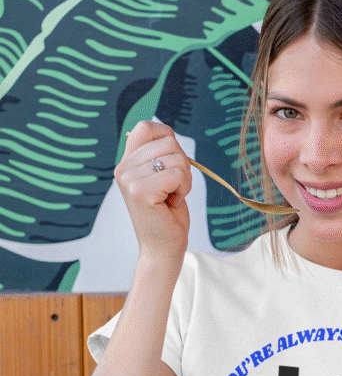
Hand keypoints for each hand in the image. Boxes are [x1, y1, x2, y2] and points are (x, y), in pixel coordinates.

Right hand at [114, 121, 191, 261]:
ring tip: (172, 196)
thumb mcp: (162, 177)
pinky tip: (172, 203)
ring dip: (185, 179)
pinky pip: (176, 174)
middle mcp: (123, 168)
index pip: (146, 127)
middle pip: (168, 141)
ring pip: (176, 157)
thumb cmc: (167, 214)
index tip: (172, 163)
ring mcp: (129, 179)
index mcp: (127, 162)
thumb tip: (168, 134)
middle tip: (174, 187)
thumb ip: (160, 155)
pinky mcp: (140, 191)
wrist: (162, 249)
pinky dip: (183, 189)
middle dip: (183, 164)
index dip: (168, 137)